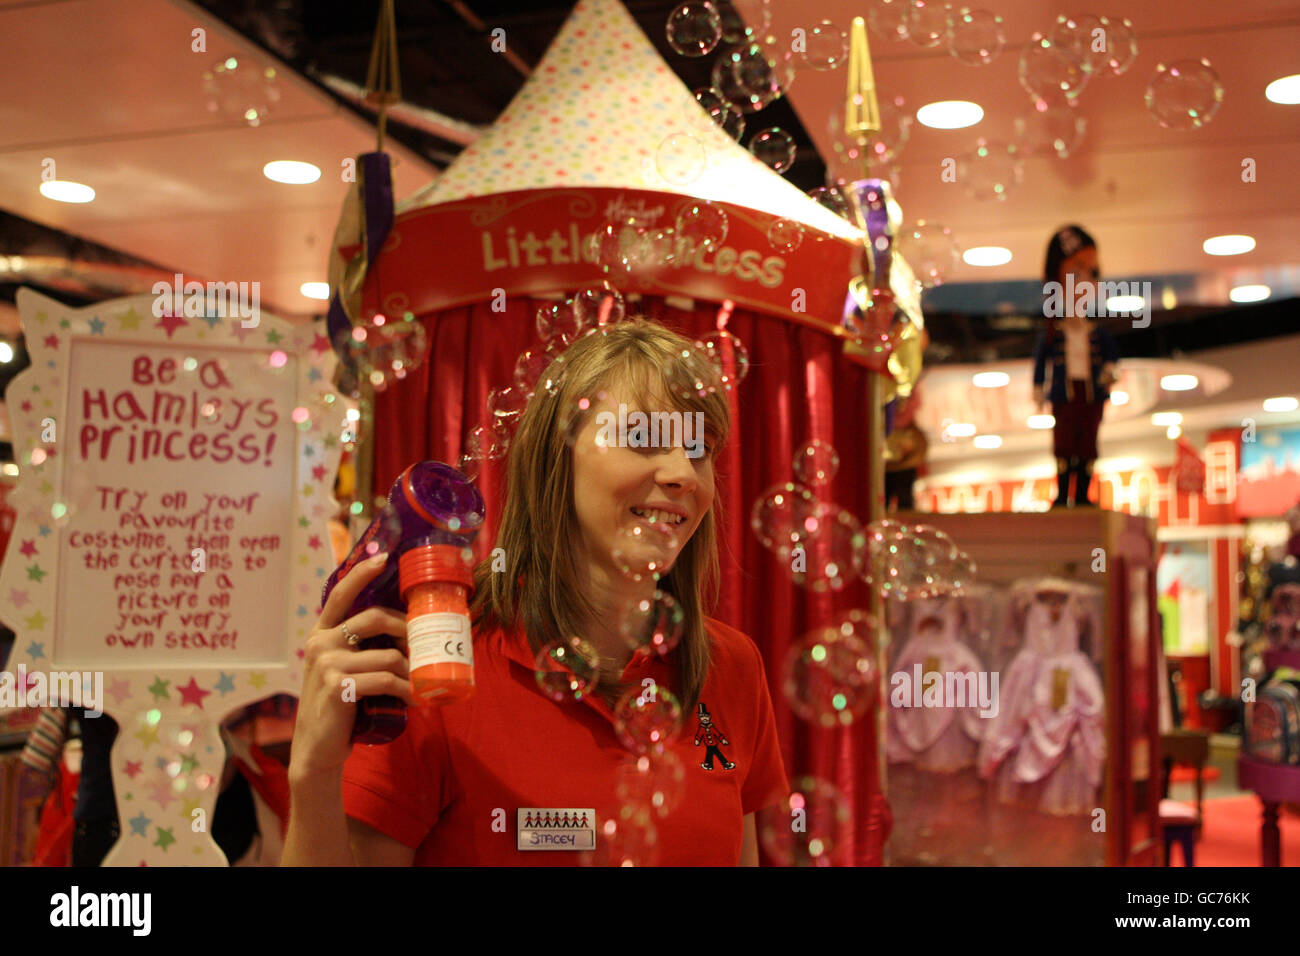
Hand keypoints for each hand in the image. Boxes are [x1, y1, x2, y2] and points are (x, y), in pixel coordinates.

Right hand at [288, 553, 412, 781]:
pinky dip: (406, 690)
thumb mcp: (345, 669)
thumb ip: (363, 649)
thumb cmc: (340, 706)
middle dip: (409, 630)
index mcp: (322, 633)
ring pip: (388, 654)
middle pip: (376, 618)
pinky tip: (415, 700)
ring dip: (413, 670)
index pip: (341, 594)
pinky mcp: (337, 685)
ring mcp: (327, 663)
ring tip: (423, 683)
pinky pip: (385, 679)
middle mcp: (321, 642)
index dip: (362, 573)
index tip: (383, 558)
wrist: (318, 748)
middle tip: (426, 647)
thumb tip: (408, 634)